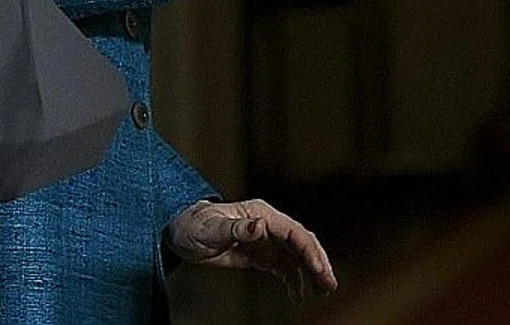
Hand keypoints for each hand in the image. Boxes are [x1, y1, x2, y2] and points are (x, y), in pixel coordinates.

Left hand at [170, 197, 336, 302]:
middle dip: (318, 262)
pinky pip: (283, 266)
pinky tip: (298, 294)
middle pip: (302, 242)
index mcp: (261, 214)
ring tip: (323, 291)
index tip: (320, 270)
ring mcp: (265, 239)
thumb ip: (236, 228)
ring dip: (311, 272)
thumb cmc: (192, 226)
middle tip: (329, 285)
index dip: (309, 251)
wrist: (179, 232)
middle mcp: (268, 225)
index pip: (294, 232)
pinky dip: (294, 279)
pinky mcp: (259, 253)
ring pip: (296, 255)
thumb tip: (260, 226)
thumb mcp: (211, 229)